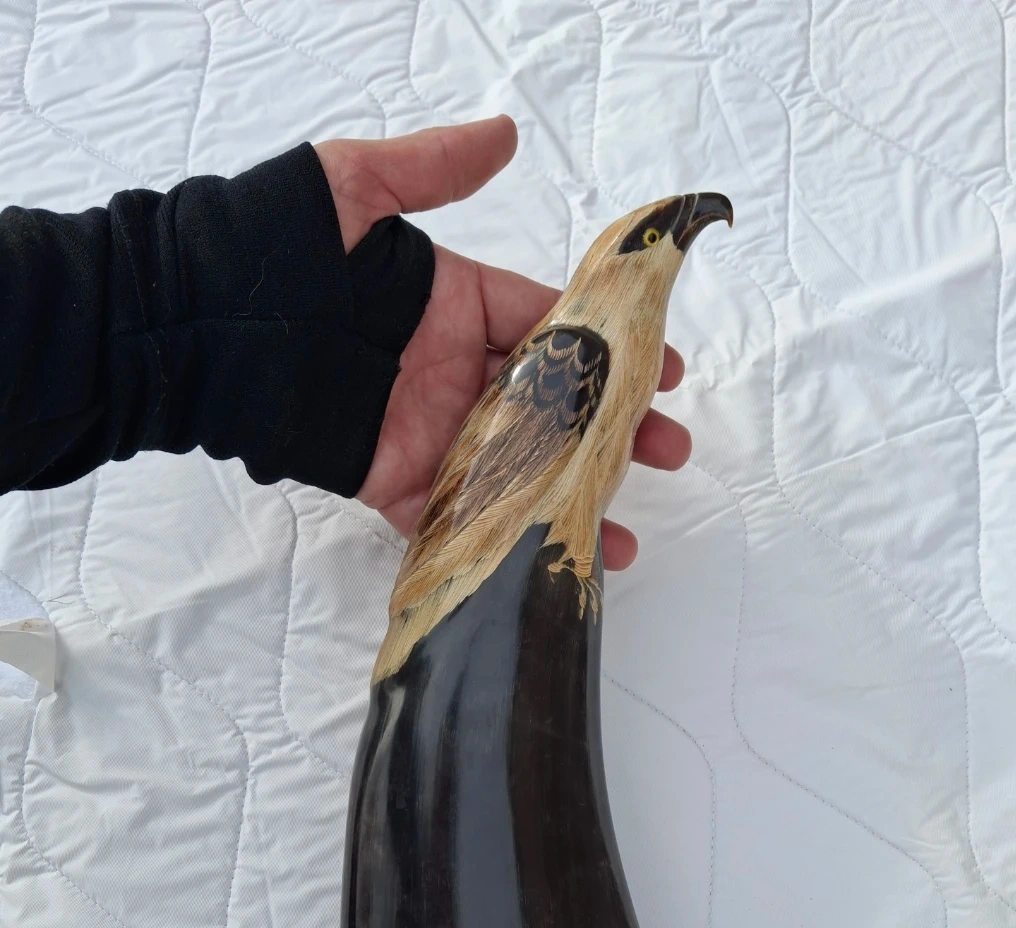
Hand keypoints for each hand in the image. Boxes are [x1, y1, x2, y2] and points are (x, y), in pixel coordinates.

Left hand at [315, 118, 690, 571]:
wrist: (204, 323)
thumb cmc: (277, 245)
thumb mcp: (359, 187)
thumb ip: (433, 170)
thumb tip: (504, 133)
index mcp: (458, 304)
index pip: (554, 327)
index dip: (614, 349)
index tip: (668, 371)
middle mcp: (453, 372)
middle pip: (553, 407)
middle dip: (614, 432)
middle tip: (668, 452)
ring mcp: (428, 431)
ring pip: (516, 470)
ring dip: (571, 500)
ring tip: (620, 533)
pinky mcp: (393, 481)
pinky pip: (454, 517)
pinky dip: (499, 541)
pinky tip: (545, 563)